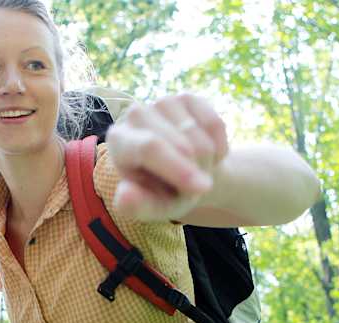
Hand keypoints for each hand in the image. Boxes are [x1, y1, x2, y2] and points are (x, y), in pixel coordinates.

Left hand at [105, 92, 228, 221]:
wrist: (186, 175)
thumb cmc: (164, 194)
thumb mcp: (152, 208)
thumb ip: (137, 206)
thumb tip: (124, 196)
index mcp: (119, 141)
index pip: (149, 147)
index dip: (178, 168)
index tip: (202, 188)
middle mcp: (135, 115)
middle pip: (179, 142)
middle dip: (196, 169)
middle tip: (198, 188)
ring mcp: (161, 102)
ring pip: (197, 132)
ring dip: (207, 159)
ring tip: (198, 170)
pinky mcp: (186, 98)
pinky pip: (214, 123)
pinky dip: (219, 145)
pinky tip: (209, 154)